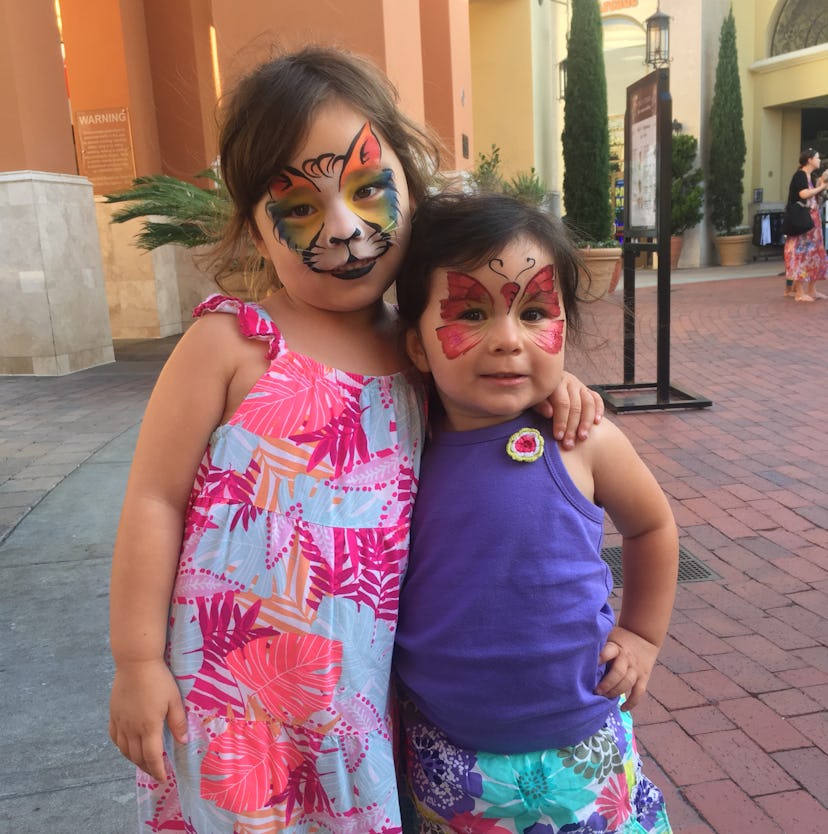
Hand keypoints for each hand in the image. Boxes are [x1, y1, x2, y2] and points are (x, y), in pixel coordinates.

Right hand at [109, 659, 187, 781]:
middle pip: (137, 756)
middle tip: (156, 772)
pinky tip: (127, 746)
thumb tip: (183, 741)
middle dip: (147, 767)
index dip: (158, 770)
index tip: (164, 779)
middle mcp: (132, 728)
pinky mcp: (113, 714)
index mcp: (149, 726)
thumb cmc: (159, 679)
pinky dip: (121, 747)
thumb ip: (178, 722)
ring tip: (143, 762)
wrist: (136, 663)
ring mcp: (121, 721)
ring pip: (124, 750)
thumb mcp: (174, 699)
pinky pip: (115, 737)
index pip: (152, 757)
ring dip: (134, 759)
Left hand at [534, 371, 603, 448]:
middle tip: (569, 444)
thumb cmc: (535, 394)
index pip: (562, 403)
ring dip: (586, 422)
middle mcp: (570, 382)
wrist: (540, 380)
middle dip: (573, 427)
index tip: (559, 437)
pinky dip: (599, 410)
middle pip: (576, 406)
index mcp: (555, 382)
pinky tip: (597, 422)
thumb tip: (550, 414)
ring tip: (583, 438)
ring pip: (588, 404)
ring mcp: (580, 385)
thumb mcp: (533, 398)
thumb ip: (539, 404)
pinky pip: (596, 399)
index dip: (561, 421)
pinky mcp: (587, 390)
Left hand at [595, 626, 659, 709]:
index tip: (591, 666)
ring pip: (628, 682)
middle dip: (606, 683)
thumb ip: (599, 643)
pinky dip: (632, 702)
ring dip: (615, 692)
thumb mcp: (609, 635)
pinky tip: (622, 708)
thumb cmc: (619, 638)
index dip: (601, 658)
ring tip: (605, 697)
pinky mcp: (643, 677)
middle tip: (596, 691)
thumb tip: (578, 649)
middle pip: (618, 672)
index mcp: (616, 647)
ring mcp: (636, 669)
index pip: (609, 652)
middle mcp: (627, 658)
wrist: (644, 636)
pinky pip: (639, 692)